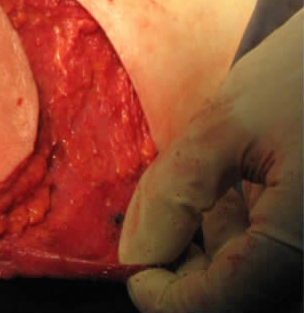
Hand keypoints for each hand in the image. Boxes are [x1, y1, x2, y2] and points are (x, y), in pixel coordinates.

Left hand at [118, 10, 302, 311]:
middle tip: (165, 212)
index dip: (159, 292)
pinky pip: (275, 257)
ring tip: (210, 185)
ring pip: (255, 283)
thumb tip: (136, 254)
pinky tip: (235, 187)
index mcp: (303, 240)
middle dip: (185, 265)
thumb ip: (174, 195)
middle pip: (236, 300)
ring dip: (212, 248)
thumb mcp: (226, 124)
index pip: (216, 306)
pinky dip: (241, 234)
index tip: (132, 257)